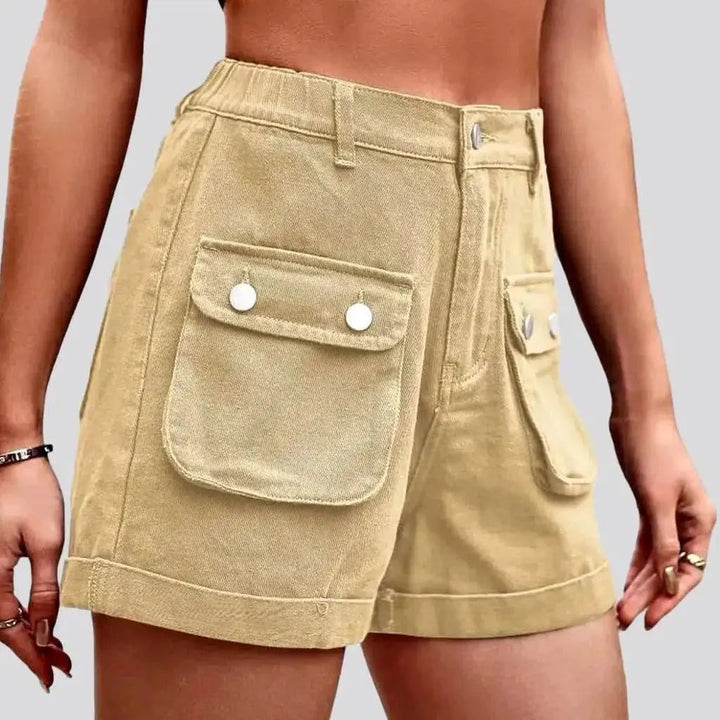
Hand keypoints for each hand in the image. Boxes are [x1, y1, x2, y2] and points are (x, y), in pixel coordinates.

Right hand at [0, 452, 71, 690]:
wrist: (15, 460)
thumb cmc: (31, 494)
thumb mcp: (48, 544)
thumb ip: (44, 591)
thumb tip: (42, 632)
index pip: (9, 630)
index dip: (30, 656)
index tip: (51, 675)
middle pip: (2, 626)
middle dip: (30, 649)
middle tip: (60, 665)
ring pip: (1, 614)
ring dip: (26, 633)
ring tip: (54, 648)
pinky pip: (0, 596)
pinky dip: (19, 612)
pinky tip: (38, 619)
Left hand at [611, 411, 715, 629]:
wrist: (638, 419)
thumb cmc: (653, 451)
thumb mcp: (657, 499)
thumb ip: (664, 540)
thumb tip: (670, 579)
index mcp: (700, 520)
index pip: (691, 571)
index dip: (671, 598)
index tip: (649, 618)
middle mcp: (688, 522)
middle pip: (672, 570)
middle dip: (649, 597)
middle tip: (625, 620)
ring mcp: (669, 515)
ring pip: (657, 560)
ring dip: (640, 585)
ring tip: (621, 610)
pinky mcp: (650, 507)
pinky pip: (646, 545)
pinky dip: (637, 564)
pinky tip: (626, 582)